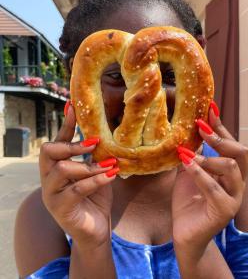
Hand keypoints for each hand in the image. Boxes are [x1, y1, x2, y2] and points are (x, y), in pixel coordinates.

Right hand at [39, 101, 118, 249]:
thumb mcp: (96, 172)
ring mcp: (51, 194)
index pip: (57, 141)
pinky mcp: (59, 208)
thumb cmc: (96, 198)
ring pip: (63, 169)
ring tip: (109, 164)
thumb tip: (103, 134)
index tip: (73, 106)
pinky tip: (111, 175)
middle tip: (94, 142)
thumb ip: (95, 156)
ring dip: (89, 165)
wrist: (96, 228)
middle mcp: (49, 178)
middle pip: (49, 151)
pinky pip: (77, 189)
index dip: (65, 124)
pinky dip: (96, 180)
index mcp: (57, 167)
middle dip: (72, 144)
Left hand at [172, 101, 247, 256]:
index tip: (209, 108)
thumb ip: (192, 155)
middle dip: (220, 137)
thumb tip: (185, 132)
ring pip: (230, 166)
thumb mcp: (189, 172)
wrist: (185, 232)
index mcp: (229, 172)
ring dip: (207, 156)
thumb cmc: (187, 201)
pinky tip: (186, 163)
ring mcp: (234, 197)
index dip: (221, 126)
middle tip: (200, 128)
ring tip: (187, 154)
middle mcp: (237, 182)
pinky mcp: (225, 210)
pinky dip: (198, 172)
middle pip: (241, 151)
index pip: (231, 144)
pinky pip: (214, 186)